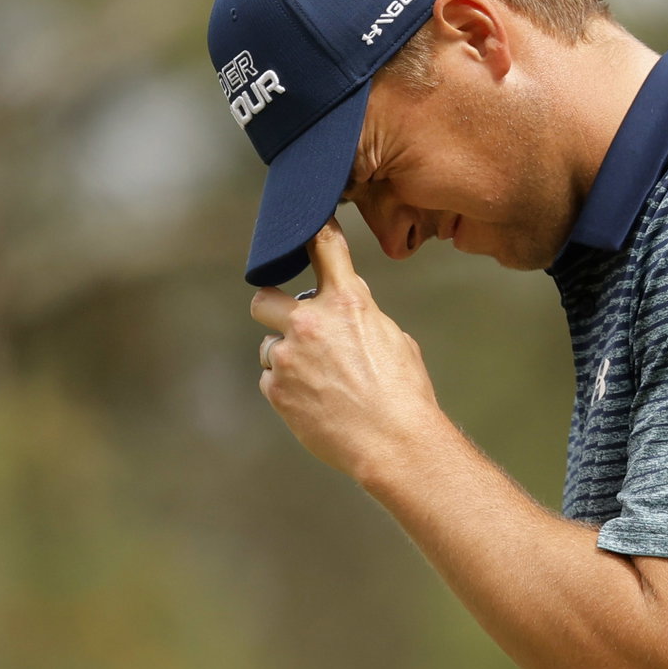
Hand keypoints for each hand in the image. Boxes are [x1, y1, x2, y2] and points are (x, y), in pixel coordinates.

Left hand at [251, 218, 445, 475]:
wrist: (394, 443)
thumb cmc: (404, 393)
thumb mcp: (394, 339)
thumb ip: (361, 318)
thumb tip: (346, 316)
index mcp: (347, 302)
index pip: (324, 248)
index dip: (313, 231)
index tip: (306, 226)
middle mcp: (310, 323)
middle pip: (263, 299)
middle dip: (272, 309)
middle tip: (289, 325)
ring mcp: (287, 358)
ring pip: (268, 347)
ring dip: (285, 358)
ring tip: (319, 382)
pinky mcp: (276, 391)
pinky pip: (270, 381)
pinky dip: (286, 388)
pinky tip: (314, 401)